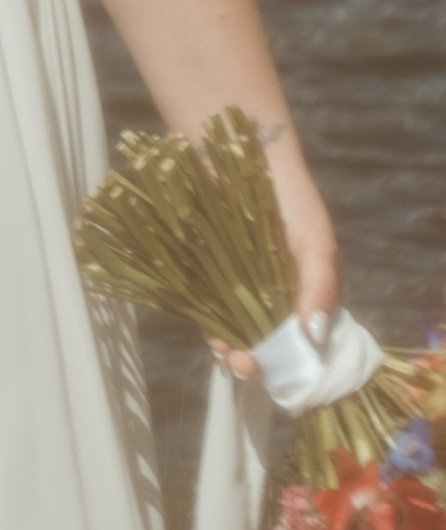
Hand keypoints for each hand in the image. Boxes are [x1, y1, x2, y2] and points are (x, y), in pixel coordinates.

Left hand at [214, 136, 343, 378]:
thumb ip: (319, 288)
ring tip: (228, 355)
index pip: (308, 341)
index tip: (282, 374)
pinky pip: (211, 312)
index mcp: (308, 293)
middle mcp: (276, 296)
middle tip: (247, 366)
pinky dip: (212, 328)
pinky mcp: (210, 277)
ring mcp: (242, 289)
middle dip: (260, 362)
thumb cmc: (289, 197)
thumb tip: (316, 338)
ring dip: (234, 352)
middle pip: (270, 344)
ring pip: (240, 333)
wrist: (237, 155)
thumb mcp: (316, 240)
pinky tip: (212, 336)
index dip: (297, 363)